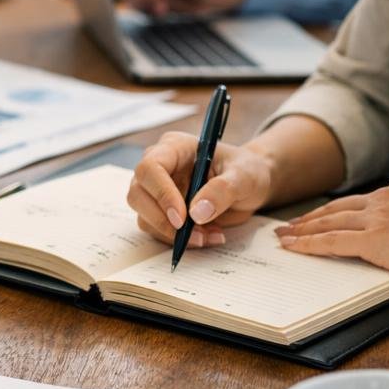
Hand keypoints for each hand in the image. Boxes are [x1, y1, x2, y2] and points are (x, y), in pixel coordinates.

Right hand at [126, 132, 274, 247]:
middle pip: (138, 194)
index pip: (150, 167)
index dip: (161, 193)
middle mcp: (160, 168)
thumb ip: (223, 190)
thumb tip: (197, 213)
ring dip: (173, 234)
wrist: (250, 186)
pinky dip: (180, 240)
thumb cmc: (246, 171)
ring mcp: (157, 191)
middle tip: (194, 235)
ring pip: (144, 216)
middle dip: (162, 220)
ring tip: (209, 235)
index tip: (182, 218)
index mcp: (174, 148)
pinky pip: (158, 230)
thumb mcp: (244, 176)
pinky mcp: (161, 211)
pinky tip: (206, 236)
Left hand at [276, 182, 388, 284]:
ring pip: (328, 223)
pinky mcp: (373, 239)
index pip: (355, 202)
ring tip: (283, 236)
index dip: (331, 210)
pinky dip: (308, 245)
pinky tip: (293, 247)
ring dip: (301, 231)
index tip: (315, 216)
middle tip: (288, 225)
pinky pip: (330, 242)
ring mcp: (376, 219)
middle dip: (309, 218)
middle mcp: (383, 200)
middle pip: (335, 209)